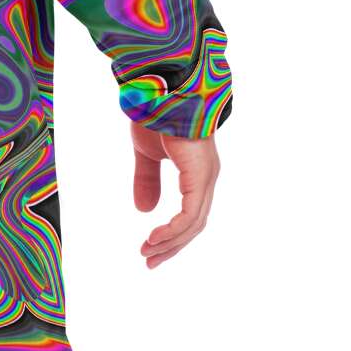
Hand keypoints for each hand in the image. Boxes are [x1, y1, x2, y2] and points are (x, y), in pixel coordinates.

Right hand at [131, 121, 219, 267]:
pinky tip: (155, 238)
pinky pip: (190, 214)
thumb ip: (147, 179)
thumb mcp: (146, 153)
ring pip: (194, 224)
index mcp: (197, 172)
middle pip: (194, 225)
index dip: (171, 234)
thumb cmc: (156, 113)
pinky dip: (173, 230)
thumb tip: (144, 210)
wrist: (161, 89)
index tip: (150, 248)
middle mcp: (206, 178)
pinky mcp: (200, 176)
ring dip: (171, 242)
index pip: (190, 214)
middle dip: (172, 246)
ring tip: (148, 252)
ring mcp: (206, 177)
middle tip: (150, 261)